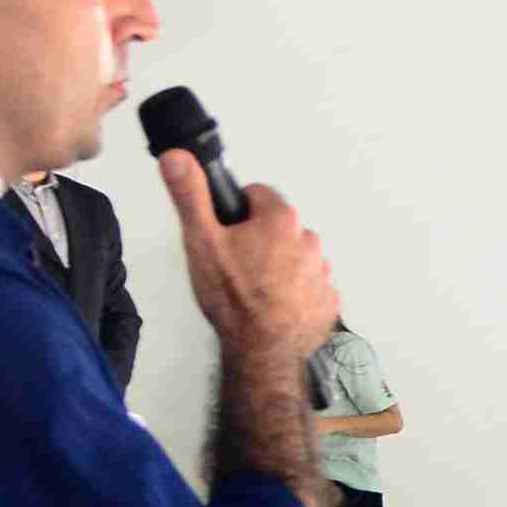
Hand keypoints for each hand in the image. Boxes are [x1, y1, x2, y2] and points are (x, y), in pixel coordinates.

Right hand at [160, 153, 334, 356]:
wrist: (262, 350)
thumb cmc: (234, 298)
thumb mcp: (201, 240)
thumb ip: (190, 195)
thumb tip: (178, 157)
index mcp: (281, 219)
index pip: (258, 195)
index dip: (237, 211)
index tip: (227, 232)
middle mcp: (309, 240)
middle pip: (277, 227)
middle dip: (258, 241)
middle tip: (236, 265)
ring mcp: (322, 272)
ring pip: (294, 257)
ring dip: (277, 267)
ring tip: (253, 289)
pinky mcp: (328, 299)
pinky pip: (308, 287)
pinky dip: (293, 293)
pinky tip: (272, 305)